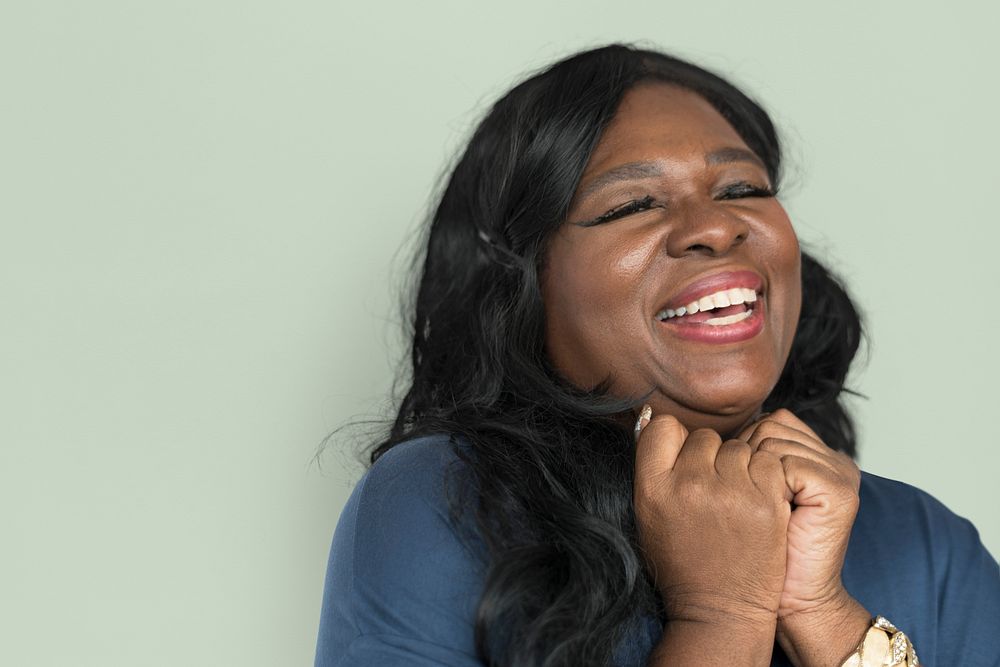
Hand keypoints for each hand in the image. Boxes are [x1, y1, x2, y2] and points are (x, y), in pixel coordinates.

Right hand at [634, 411, 791, 629]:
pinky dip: (766, 476)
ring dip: (740, 467)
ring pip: (738, 447)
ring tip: (736, 499)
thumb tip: (653, 417)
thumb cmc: (682, 561)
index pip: (663, 426)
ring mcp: (729, 491)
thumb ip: (651, 467)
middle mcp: (688, 484)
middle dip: (711, 458)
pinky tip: (758, 502)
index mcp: (653, 486)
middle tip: (714, 491)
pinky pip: (768, 461)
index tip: (684, 459)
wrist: (720, 609)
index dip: (675, 440)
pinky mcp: (765, 502)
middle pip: (704, 437)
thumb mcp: (648, 514)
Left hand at [739, 409, 869, 665]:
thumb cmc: (755, 555)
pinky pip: (780, 463)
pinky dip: (765, 488)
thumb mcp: (746, 497)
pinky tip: (769, 515)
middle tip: (742, 505)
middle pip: (768, 426)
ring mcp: (839, 472)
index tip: (732, 489)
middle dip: (742, 461)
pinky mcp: (838, 489)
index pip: (770, 421)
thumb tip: (678, 424)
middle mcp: (833, 459)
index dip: (741, 450)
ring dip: (750, 476)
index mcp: (816, 456)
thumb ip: (738, 459)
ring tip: (755, 512)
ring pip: (772, 441)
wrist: (791, 602)